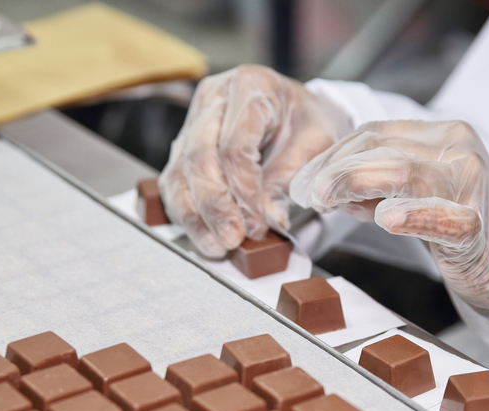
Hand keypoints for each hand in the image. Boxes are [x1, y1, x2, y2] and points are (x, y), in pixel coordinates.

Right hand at [159, 65, 346, 256]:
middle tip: (234, 238)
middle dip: (216, 206)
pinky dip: (186, 214)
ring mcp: (192, 121)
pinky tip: (204, 236)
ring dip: (195, 215)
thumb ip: (288, 179)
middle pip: (199, 157)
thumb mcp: (315, 143)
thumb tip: (267, 219)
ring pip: (179, 172)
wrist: (296, 111)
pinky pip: (173, 183)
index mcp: (250, 86)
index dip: (244, 191)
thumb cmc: (305, 122)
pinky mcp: (183, 146)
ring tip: (217, 246)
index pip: (235, 146)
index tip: (259, 223)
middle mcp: (213, 99)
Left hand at [291, 120, 488, 388]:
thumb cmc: (470, 234)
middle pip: (382, 149)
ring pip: (403, 172)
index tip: (302, 183)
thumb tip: (322, 188)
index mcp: (444, 136)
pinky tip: (385, 218)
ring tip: (323, 199)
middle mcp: (460, 151)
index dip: (331, 156)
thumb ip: (376, 188)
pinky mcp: (479, 228)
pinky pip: (442, 217)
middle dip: (333, 170)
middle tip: (302, 194)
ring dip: (354, 183)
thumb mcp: (418, 198)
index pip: (374, 134)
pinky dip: (412, 215)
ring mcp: (472, 187)